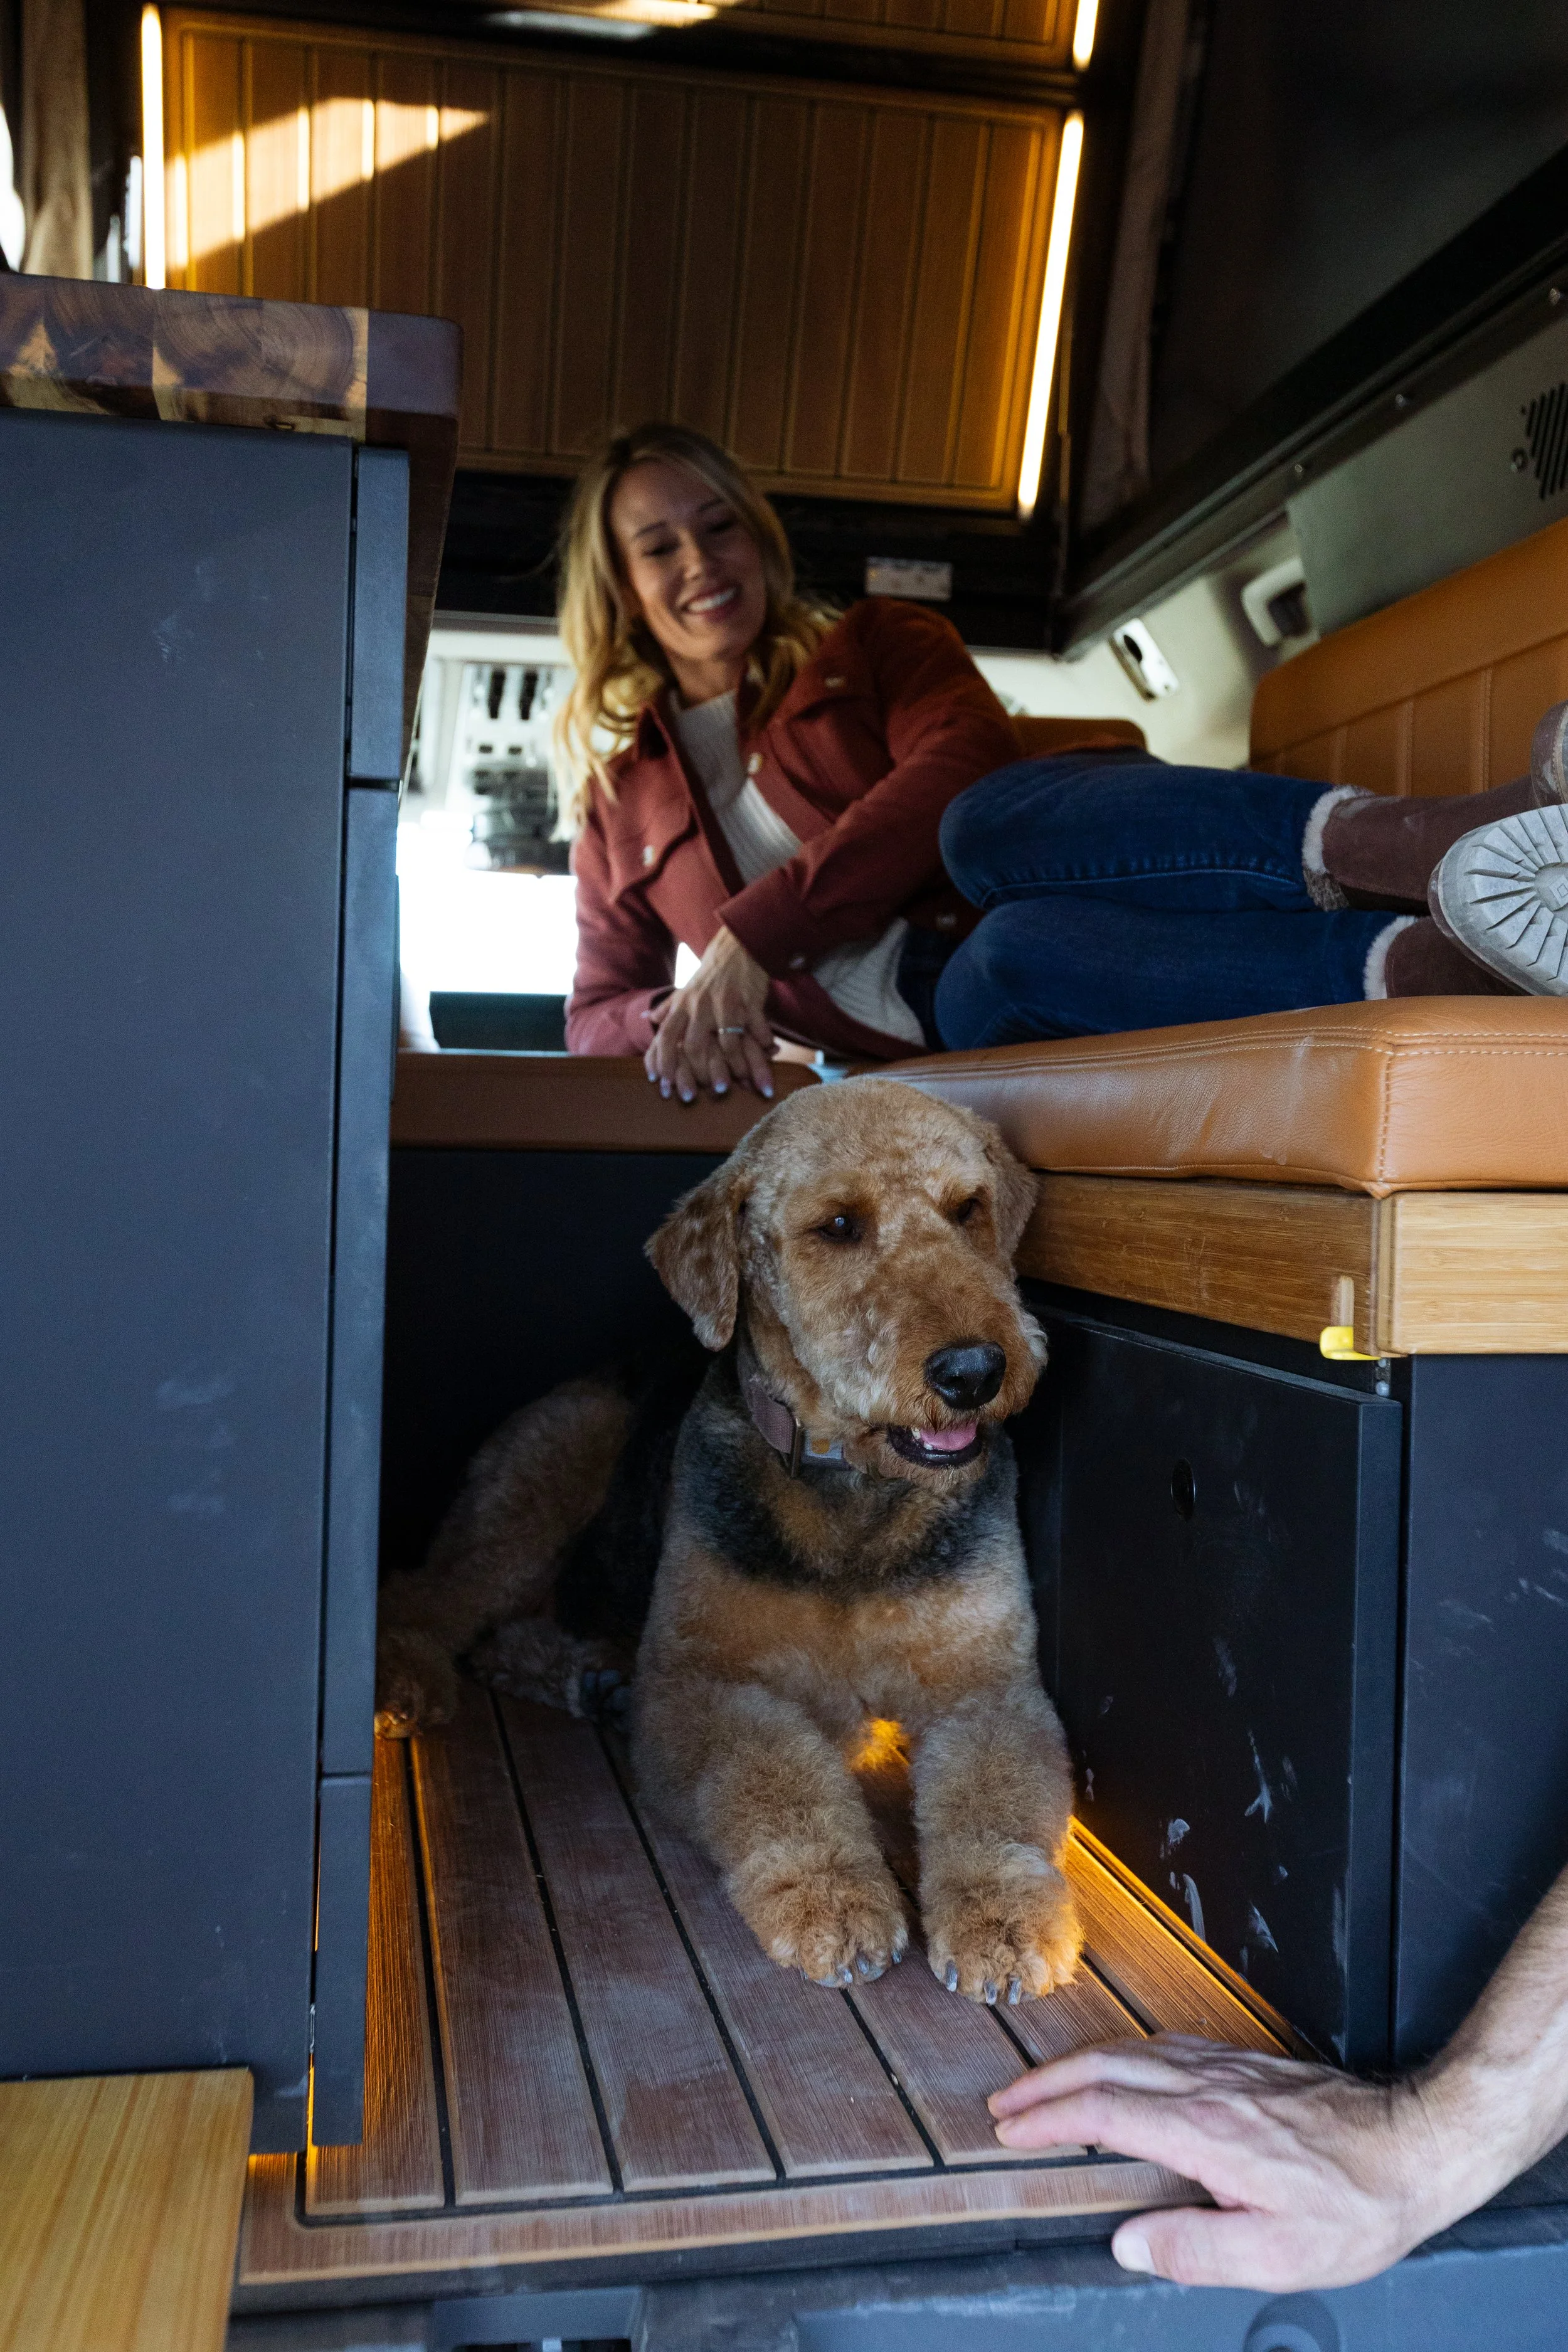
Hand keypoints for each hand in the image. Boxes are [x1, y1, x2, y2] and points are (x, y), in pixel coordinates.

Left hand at [645, 926, 775, 1102]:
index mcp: (684, 1004)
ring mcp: (725, 1004)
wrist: (739, 946)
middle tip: (710, 1092)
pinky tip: (770, 1052)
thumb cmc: (712, 972)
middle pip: (696, 1047)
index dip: (662, 1061)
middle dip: (701, 1074)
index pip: (667, 1037)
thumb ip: (668, 1007)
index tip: (662, 1084)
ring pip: (728, 1044)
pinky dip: (763, 1042)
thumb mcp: (686, 988)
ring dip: (738, 1067)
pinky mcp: (749, 1001)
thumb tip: (649, 1018)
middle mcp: (701, 1006)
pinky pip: (756, 1028)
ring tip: (744, 1083)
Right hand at [988, 2034, 1470, 2290]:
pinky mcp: (1245, 2063)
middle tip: (1006, 2104)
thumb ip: (1196, 2251)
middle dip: (1045, 2084)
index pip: (1103, 2113)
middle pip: (1104, 2067)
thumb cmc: (1356, 2204)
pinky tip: (1119, 2068)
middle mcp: (1207, 2088)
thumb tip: (1129, 2244)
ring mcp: (1226, 2068)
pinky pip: (1163, 2046)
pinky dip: (1121, 2054)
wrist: (1417, 2143)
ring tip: (1045, 2087)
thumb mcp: (1279, 2255)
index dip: (1049, 2119)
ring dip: (1077, 2064)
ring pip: (1131, 2049)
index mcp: (1205, 2133)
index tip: (1012, 2130)